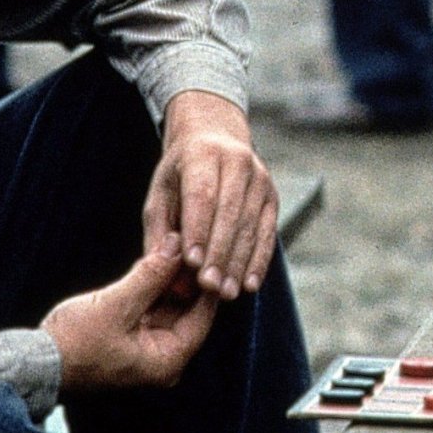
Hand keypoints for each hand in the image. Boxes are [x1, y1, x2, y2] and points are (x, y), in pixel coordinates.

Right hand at [45, 242, 220, 394]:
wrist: (36, 363)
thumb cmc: (74, 342)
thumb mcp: (116, 304)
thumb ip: (150, 275)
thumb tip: (177, 245)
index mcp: (168, 360)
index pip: (203, 316)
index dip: (207, 281)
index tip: (210, 250)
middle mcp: (163, 358)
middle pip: (187, 311)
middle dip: (188, 277)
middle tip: (193, 242)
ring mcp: (146, 349)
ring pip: (169, 307)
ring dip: (170, 279)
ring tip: (176, 245)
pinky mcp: (130, 339)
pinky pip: (151, 309)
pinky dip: (153, 287)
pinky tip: (158, 260)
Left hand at [144, 91, 278, 300]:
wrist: (214, 138)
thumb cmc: (180, 175)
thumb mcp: (161, 194)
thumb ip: (160, 232)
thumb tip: (165, 270)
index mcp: (203, 155)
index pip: (203, 195)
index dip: (199, 230)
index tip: (192, 263)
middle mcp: (237, 163)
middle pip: (230, 213)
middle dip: (219, 253)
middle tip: (208, 286)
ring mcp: (260, 179)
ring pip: (250, 226)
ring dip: (238, 263)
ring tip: (226, 294)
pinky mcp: (272, 197)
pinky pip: (267, 234)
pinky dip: (259, 261)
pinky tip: (250, 285)